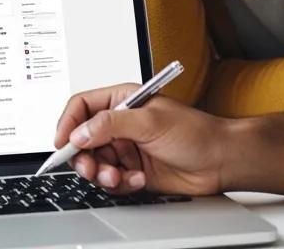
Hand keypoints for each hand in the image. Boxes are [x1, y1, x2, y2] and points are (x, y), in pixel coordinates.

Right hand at [54, 83, 231, 196]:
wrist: (220, 162)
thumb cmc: (195, 131)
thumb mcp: (150, 121)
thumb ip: (111, 124)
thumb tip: (81, 132)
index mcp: (121, 100)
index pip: (82, 106)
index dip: (68, 123)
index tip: (63, 143)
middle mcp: (120, 123)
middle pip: (83, 139)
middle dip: (84, 156)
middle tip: (92, 167)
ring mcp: (126, 148)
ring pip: (95, 162)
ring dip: (103, 172)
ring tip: (118, 176)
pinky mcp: (133, 171)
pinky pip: (112, 180)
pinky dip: (121, 183)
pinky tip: (138, 179)